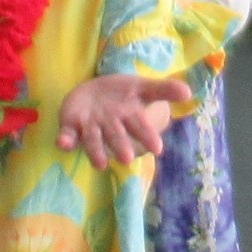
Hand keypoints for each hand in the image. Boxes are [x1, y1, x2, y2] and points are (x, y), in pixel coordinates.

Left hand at [60, 72, 192, 168]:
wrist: (94, 92)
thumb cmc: (122, 94)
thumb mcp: (142, 86)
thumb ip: (164, 89)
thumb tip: (188, 92)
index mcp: (128, 116)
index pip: (140, 127)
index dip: (148, 136)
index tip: (157, 148)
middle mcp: (110, 126)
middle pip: (116, 137)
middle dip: (120, 147)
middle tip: (126, 159)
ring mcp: (91, 127)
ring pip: (93, 141)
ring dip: (95, 151)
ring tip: (100, 164)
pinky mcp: (72, 126)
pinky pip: (68, 134)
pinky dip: (65, 140)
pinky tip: (62, 143)